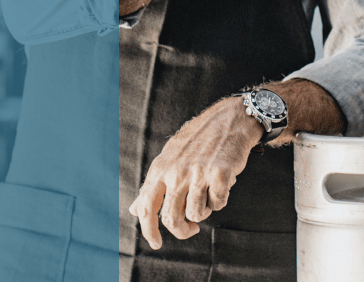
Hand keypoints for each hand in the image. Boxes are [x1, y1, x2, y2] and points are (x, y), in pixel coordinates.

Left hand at [129, 98, 262, 248]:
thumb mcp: (168, 157)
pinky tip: (222, 184)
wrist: (230, 119)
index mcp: (160, 168)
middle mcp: (176, 171)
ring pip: (197, 214)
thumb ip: (152, 185)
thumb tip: (134, 211)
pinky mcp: (220, 174)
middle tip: (191, 229)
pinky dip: (221, 199)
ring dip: (204, 210)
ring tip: (207, 192)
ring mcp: (198, 173)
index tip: (156, 243)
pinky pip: (218, 204)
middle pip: (171, 219)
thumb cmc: (198, 140)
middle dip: (182, 231)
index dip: (149, 231)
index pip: (146, 208)